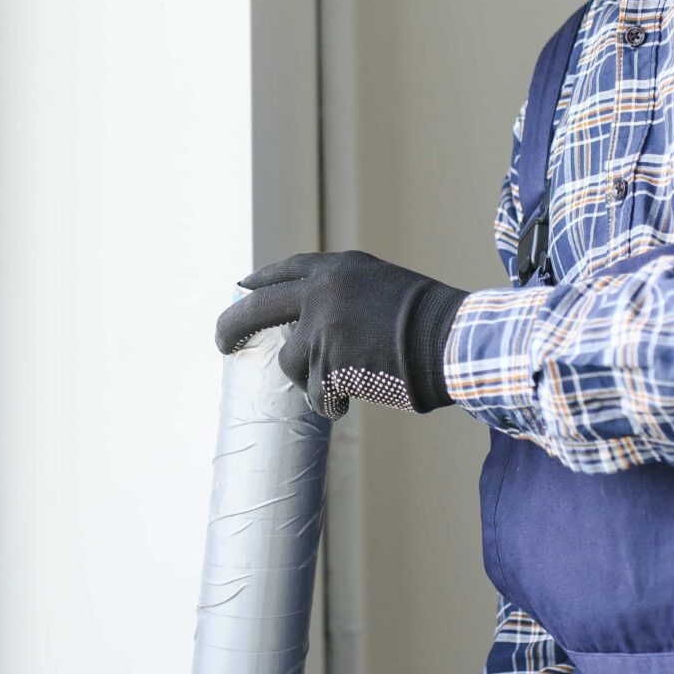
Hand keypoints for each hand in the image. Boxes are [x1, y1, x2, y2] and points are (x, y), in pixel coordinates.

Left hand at [213, 251, 468, 417]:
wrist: (450, 340)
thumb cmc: (431, 320)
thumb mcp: (382, 287)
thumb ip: (344, 295)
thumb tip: (311, 318)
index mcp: (337, 269)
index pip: (285, 271)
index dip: (260, 282)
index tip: (242, 289)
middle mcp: (321, 292)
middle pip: (256, 310)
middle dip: (232, 328)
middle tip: (224, 344)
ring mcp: (320, 329)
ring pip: (290, 364)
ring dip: (312, 380)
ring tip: (345, 383)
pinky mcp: (325, 365)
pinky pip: (316, 395)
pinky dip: (331, 405)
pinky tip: (353, 401)